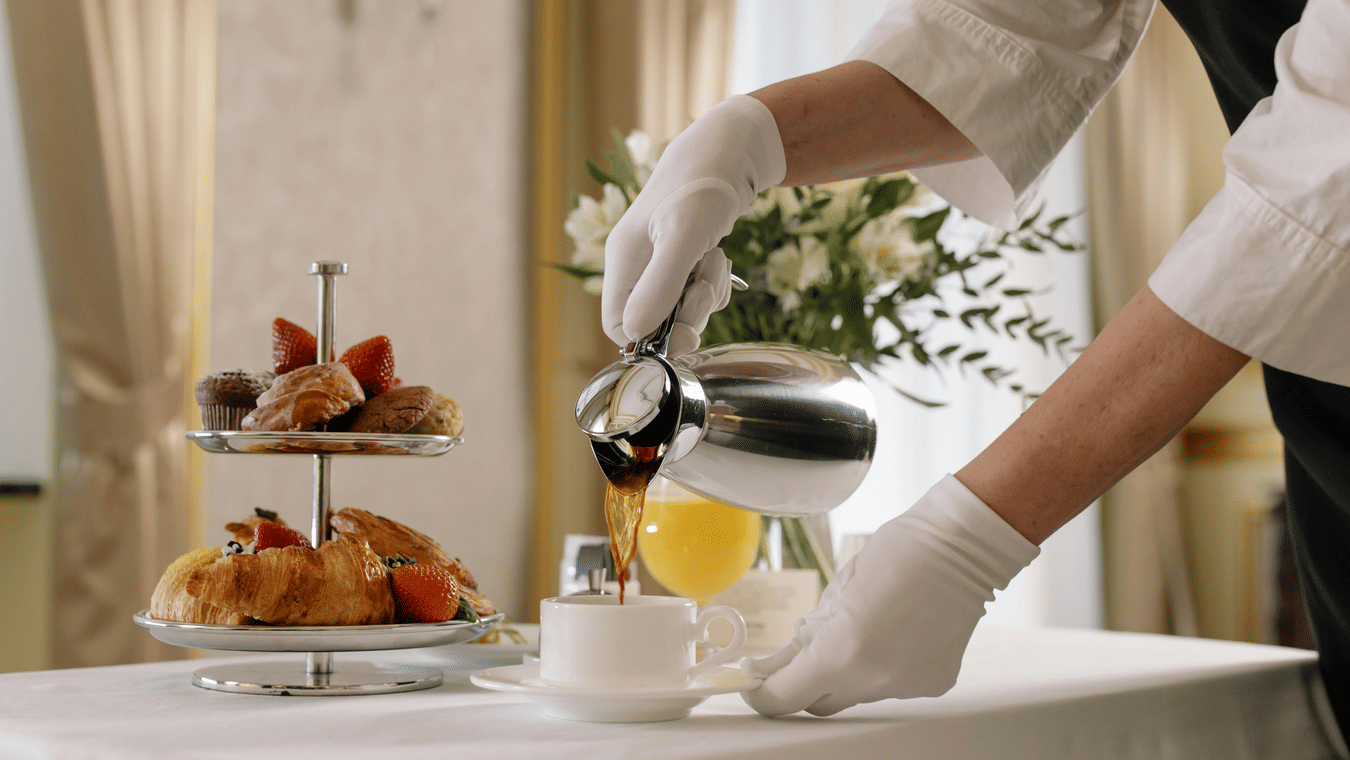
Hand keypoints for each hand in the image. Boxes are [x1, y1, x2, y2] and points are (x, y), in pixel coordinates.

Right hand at [602, 95, 785, 355]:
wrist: (732, 150)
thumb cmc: (703, 185)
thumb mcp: (684, 235)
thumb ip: (660, 286)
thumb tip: (636, 334)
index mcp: (623, 260)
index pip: (619, 325)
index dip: (650, 337)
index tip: (686, 329)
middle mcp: (636, 265)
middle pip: (653, 322)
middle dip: (687, 314)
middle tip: (707, 285)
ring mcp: (658, 263)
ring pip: (678, 310)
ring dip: (705, 297)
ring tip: (715, 260)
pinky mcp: (681, 259)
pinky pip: (695, 294)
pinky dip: (712, 285)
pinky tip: (717, 257)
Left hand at [741, 475, 1039, 715]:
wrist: (962, 548)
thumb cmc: (900, 555)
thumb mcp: (836, 592)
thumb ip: (805, 637)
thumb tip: (777, 664)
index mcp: (841, 652)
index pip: (784, 696)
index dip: (764, 692)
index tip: (756, 683)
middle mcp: (874, 678)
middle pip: (819, 701)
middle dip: (805, 681)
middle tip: (805, 651)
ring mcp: (906, 686)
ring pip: (857, 691)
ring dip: (849, 670)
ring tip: (869, 625)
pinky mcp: (931, 684)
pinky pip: (890, 685)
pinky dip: (884, 666)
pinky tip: (898, 632)